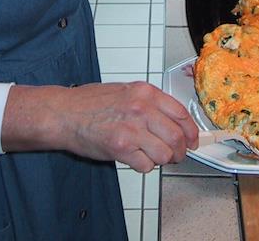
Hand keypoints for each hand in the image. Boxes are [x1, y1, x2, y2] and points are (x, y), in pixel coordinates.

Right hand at [2, 81, 198, 172]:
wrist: (65, 113)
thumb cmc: (92, 102)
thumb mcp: (127, 91)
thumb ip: (150, 103)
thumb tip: (173, 121)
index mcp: (146, 92)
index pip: (181, 113)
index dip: (191, 131)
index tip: (193, 140)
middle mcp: (142, 108)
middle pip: (177, 136)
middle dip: (181, 151)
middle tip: (177, 155)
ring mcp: (132, 129)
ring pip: (164, 153)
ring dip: (162, 160)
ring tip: (152, 157)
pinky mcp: (121, 148)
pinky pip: (146, 165)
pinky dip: (144, 166)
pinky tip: (135, 159)